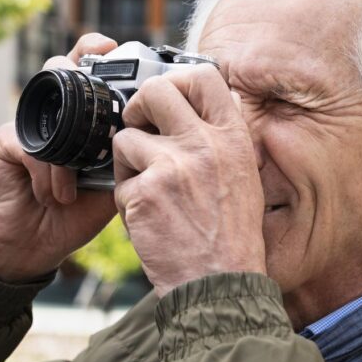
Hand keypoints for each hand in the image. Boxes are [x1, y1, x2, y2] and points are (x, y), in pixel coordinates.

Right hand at [0, 34, 119, 281]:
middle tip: (94, 99)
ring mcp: (28, 124)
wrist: (36, 246)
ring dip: (68, 149)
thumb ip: (129, 155)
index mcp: (82, 115)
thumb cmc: (77, 213)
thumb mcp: (114, 184)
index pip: (88, 66)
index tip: (113, 48)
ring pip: (47, 102)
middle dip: (78, 75)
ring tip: (76, 181)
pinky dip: (49, 175)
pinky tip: (55, 196)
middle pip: (62, 67)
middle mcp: (54, 112)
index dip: (96, 51)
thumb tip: (162, 133)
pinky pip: (35, 146)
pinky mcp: (6, 141)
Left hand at [112, 64, 266, 295]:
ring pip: (125, 139)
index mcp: (232, 139)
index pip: (205, 76)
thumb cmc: (231, 238)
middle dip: (137, 106)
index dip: (178, 79)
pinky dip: (126, 202)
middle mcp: (204, 144)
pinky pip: (118, 183)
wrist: (219, 284)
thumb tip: (207, 105)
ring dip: (127, 164)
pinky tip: (147, 220)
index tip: (168, 97)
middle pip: (156, 91)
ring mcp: (172, 166)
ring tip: (146, 191)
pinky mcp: (144, 192)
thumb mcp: (244, 178)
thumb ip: (223, 141)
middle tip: (137, 127)